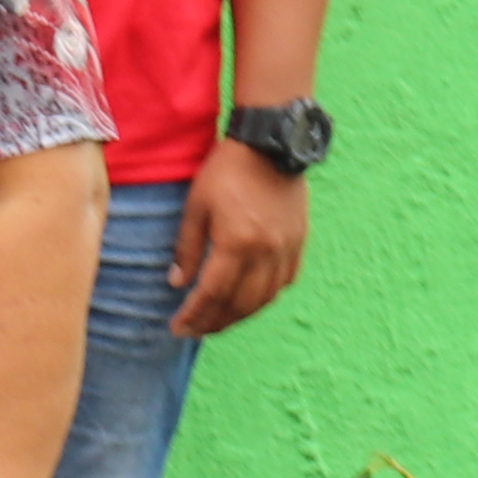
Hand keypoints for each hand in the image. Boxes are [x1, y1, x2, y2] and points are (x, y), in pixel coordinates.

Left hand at [166, 137, 310, 337]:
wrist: (270, 146)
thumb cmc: (225, 172)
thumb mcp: (195, 208)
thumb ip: (187, 249)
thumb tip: (177, 283)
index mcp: (237, 244)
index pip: (212, 293)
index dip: (194, 315)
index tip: (177, 328)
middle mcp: (266, 252)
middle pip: (240, 303)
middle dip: (215, 322)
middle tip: (194, 331)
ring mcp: (288, 248)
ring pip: (265, 297)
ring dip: (241, 315)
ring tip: (218, 322)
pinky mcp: (299, 241)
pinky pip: (285, 280)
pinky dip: (266, 296)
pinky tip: (250, 301)